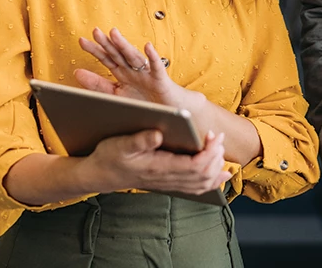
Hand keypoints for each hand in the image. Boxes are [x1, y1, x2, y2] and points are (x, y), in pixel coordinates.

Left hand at [76, 27, 200, 111]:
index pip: (107, 59)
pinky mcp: (160, 80)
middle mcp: (133, 71)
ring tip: (114, 34)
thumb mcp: (116, 95)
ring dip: (125, 46)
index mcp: (123, 74)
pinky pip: (156, 67)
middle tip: (95, 31)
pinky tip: (148, 46)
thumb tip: (76, 72)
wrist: (168, 113)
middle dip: (107, 43)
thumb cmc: (143, 103)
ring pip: (134, 57)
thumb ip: (97, 85)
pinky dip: (153, 57)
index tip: (81, 41)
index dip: (95, 50)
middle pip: (118, 55)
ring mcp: (146, 74)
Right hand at [87, 128, 231, 195]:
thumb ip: (140, 140)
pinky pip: (195, 188)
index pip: (194, 166)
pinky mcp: (168, 182)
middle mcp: (167, 178)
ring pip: (201, 184)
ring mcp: (168, 183)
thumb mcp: (120, 144)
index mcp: (159, 168)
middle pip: (203, 175)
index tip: (214, 135)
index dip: (209, 152)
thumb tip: (159, 134)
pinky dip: (212, 181)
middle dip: (216, 156)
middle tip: (218, 137)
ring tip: (220, 149)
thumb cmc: (110, 157)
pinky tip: (221, 173)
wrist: (100, 175)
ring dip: (216, 168)